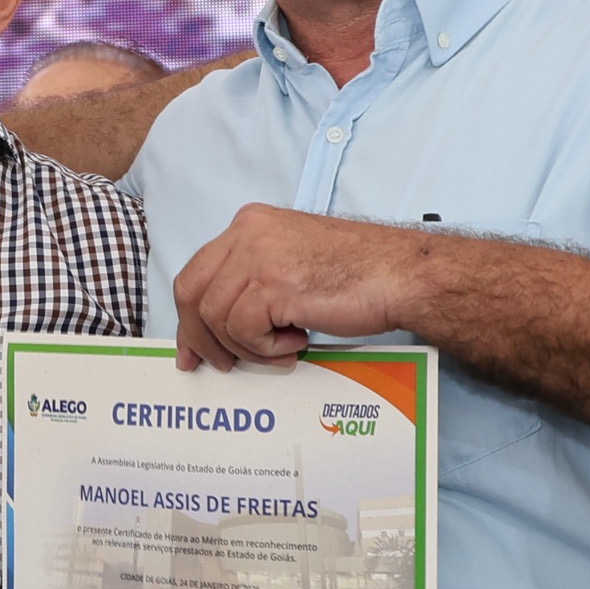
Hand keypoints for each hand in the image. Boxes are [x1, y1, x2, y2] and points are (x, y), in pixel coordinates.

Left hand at [170, 204, 419, 368]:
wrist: (400, 275)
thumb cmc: (357, 274)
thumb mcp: (290, 263)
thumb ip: (252, 281)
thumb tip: (217, 327)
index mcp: (250, 224)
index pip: (196, 273)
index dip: (189, 318)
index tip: (193, 350)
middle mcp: (248, 233)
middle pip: (192, 293)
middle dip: (201, 338)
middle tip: (221, 364)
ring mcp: (259, 256)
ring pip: (217, 318)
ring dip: (247, 347)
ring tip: (283, 349)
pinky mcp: (275, 284)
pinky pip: (244, 331)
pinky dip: (266, 348)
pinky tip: (297, 342)